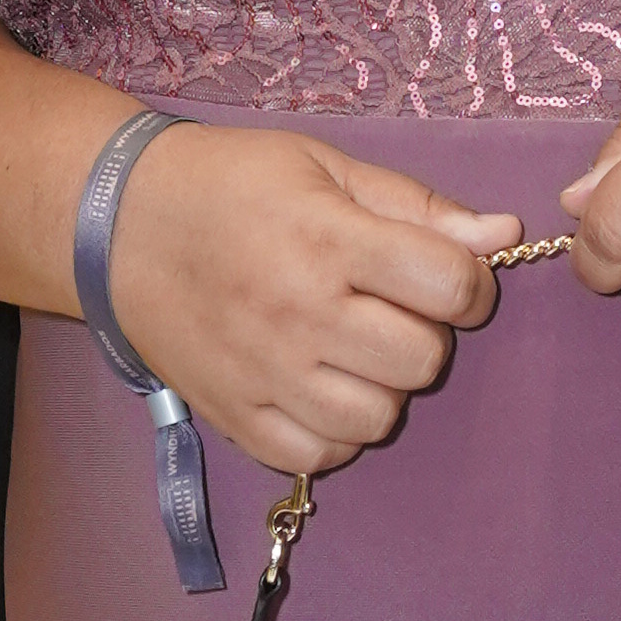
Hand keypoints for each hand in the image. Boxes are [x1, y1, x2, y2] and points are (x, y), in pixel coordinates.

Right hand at [105, 130, 514, 470]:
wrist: (115, 222)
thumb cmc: (230, 184)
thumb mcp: (325, 166)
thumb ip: (417, 207)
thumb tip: (504, 236)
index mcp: (328, 240)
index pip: (451, 285)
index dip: (467, 283)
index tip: (441, 276)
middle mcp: (299, 314)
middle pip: (423, 360)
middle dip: (423, 333)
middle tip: (385, 308)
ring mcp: (263, 373)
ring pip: (378, 418)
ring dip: (383, 388)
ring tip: (352, 352)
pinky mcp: (233, 415)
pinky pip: (320, 454)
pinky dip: (335, 430)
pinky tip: (319, 389)